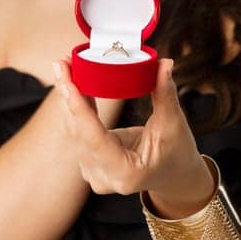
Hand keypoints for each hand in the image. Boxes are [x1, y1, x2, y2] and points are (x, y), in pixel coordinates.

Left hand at [51, 56, 214, 218]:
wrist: (175, 176)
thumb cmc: (177, 152)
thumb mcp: (173, 124)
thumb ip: (165, 94)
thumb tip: (165, 64)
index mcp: (126, 173)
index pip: (94, 138)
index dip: (78, 109)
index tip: (66, 82)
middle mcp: (103, 177)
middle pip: (78, 132)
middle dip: (68, 94)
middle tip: (62, 62)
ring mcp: (92, 172)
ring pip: (73, 130)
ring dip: (68, 97)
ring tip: (66, 66)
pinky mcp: (88, 162)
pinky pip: (77, 130)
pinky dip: (75, 106)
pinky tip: (71, 82)